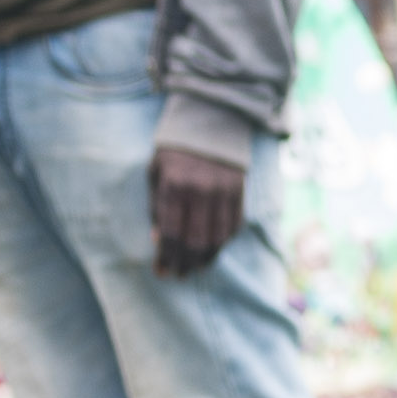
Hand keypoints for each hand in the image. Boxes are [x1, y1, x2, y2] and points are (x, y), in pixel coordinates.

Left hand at [149, 148, 245, 281]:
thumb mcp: (157, 173)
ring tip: (196, 267)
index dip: (165, 257)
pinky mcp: (240, 190)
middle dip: (184, 263)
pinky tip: (213, 249)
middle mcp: (200, 189)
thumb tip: (159, 242)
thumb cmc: (175, 151)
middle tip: (178, 275)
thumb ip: (156, 206)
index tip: (161, 272)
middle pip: (194, 240)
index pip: (170, 232)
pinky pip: (234, 225)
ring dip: (206, 257)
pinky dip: (224, 241)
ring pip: (217, 237)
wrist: (211, 121)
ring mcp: (223, 190)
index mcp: (174, 184)